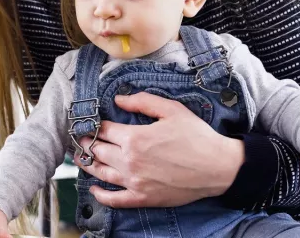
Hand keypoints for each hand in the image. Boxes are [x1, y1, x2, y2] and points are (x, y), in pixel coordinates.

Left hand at [75, 92, 243, 207]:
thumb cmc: (197, 136)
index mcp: (134, 137)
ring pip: (101, 173)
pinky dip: (101, 195)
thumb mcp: (171, 110)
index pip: (104, 130)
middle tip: (82, 139)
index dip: (96, 125)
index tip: (92, 123)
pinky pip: (114, 199)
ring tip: (82, 158)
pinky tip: (95, 189)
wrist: (218, 167)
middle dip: (87, 143)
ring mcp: (135, 181)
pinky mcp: (143, 198)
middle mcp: (129, 160)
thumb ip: (142, 101)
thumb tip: (118, 99)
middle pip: (98, 151)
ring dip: (88, 164)